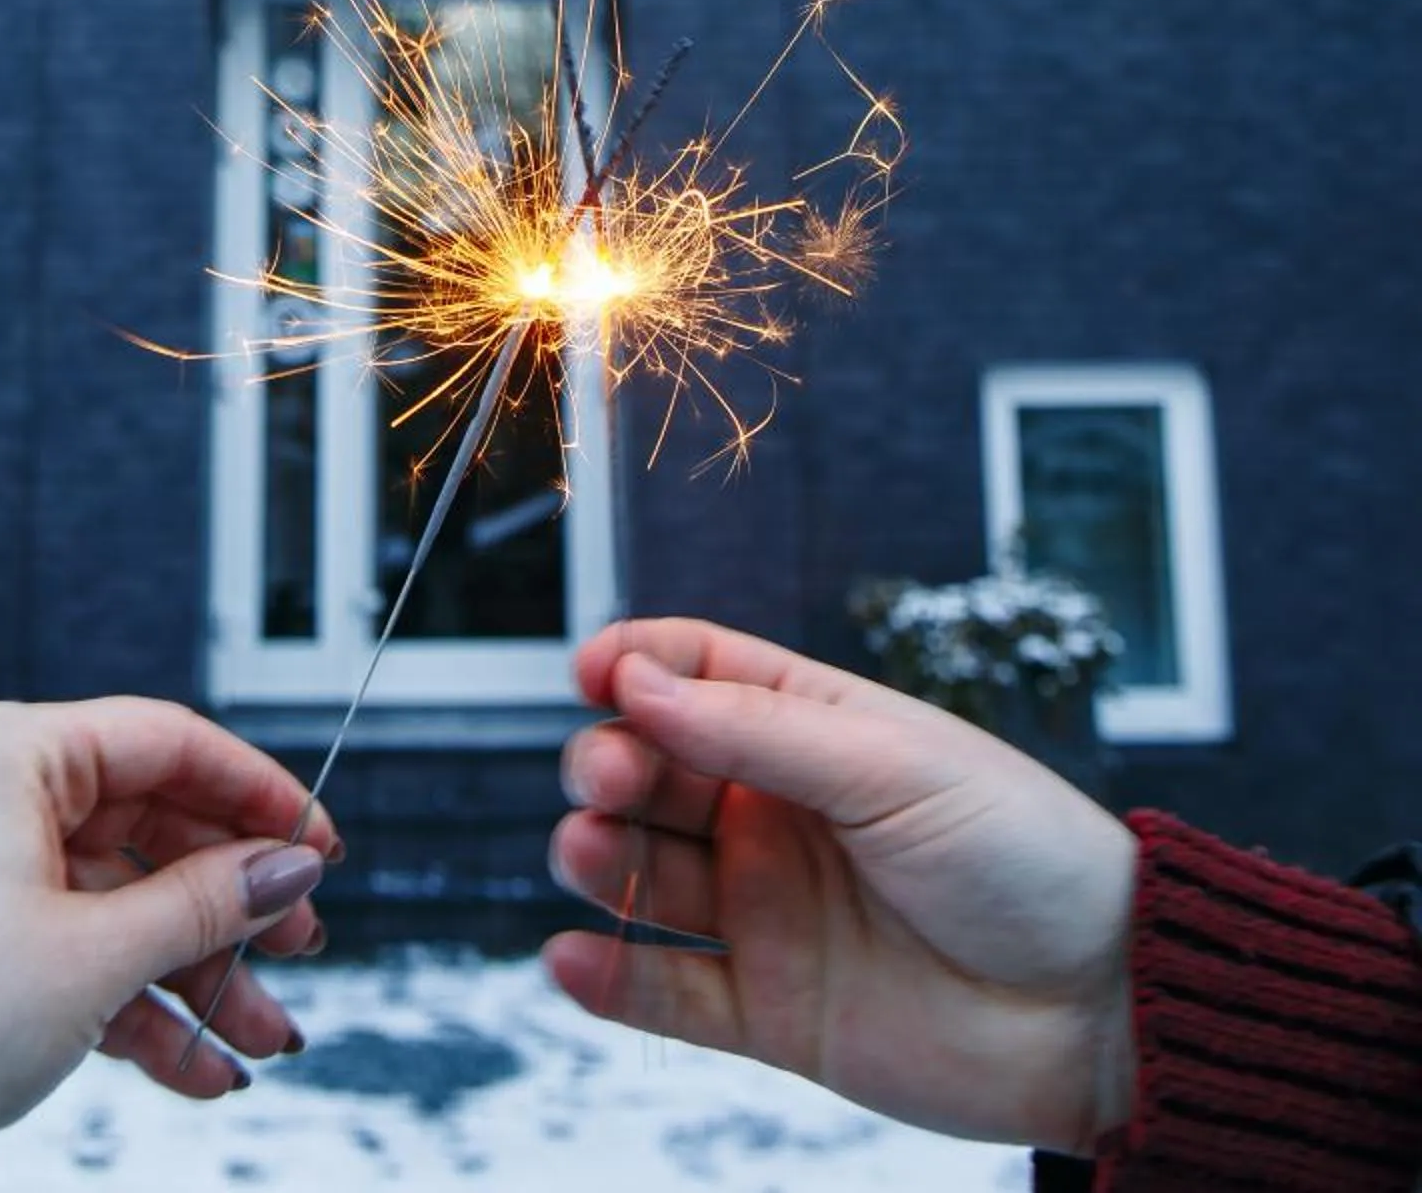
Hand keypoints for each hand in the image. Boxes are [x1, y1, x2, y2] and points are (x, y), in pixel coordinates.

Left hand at [0, 696, 334, 1188]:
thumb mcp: (96, 956)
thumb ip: (204, 904)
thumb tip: (287, 868)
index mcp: (13, 755)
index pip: (166, 743)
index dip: (254, 794)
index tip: (318, 847)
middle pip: (151, 828)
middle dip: (231, 903)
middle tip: (302, 946)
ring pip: (124, 904)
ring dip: (199, 973)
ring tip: (268, 1035)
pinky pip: (84, 955)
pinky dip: (142, 1008)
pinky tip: (205, 1066)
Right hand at [544, 619, 1137, 1156]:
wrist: (1101, 1009)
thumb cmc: (1023, 857)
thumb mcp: (891, 765)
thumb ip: (758, 731)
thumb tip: (637, 681)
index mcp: (817, 732)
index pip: (700, 674)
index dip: (638, 664)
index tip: (591, 671)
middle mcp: (780, 815)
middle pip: (655, 771)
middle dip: (611, 763)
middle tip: (607, 778)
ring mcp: (772, 913)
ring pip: (647, 875)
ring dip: (598, 859)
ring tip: (585, 855)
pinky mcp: (774, 1011)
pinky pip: (669, 993)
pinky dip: (611, 977)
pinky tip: (574, 958)